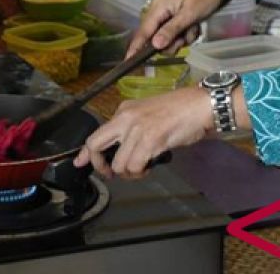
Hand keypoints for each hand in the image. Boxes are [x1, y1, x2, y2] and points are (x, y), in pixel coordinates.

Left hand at [74, 87, 212, 177]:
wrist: (199, 105)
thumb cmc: (180, 111)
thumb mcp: (148, 115)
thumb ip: (132, 130)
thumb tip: (122, 151)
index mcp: (124, 111)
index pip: (97, 133)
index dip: (85, 152)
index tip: (80, 162)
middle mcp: (126, 118)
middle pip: (96, 145)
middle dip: (100, 165)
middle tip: (111, 173)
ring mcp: (137, 129)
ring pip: (118, 164)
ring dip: (130, 173)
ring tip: (143, 167)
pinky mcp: (150, 140)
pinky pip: (135, 166)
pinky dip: (142, 172)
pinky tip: (151, 165)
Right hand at [125, 0, 259, 56]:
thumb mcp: (189, 14)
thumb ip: (171, 30)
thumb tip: (155, 45)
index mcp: (159, 7)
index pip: (144, 31)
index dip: (136, 47)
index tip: (129, 61)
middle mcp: (160, 10)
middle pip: (157, 38)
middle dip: (172, 42)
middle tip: (185, 37)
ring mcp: (168, 13)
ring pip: (169, 37)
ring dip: (182, 38)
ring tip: (194, 28)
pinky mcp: (177, 16)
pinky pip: (178, 32)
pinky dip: (187, 32)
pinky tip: (196, 25)